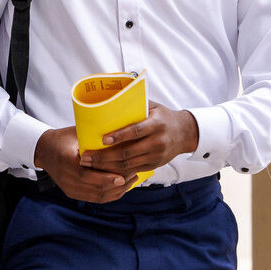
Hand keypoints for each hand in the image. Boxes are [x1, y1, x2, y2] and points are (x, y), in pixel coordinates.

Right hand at [35, 126, 133, 203]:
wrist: (44, 150)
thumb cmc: (64, 138)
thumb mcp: (77, 134)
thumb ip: (94, 138)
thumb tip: (120, 134)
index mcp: (66, 160)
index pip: (87, 174)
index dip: (106, 177)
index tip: (123, 175)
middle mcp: (65, 177)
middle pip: (95, 187)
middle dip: (116, 185)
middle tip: (132, 176)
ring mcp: (68, 187)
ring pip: (97, 196)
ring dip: (115, 191)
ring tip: (130, 181)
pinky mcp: (72, 193)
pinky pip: (94, 198)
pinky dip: (109, 195)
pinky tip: (120, 188)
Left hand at [81, 102, 199, 178]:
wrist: (185, 133)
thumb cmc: (163, 117)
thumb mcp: (153, 107)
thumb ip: (134, 105)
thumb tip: (109, 98)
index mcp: (157, 124)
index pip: (136, 131)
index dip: (119, 136)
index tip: (103, 139)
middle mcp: (157, 142)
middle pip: (128, 152)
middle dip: (104, 156)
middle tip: (85, 157)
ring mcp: (156, 156)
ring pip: (127, 165)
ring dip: (106, 166)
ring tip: (89, 164)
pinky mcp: (154, 165)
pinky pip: (132, 171)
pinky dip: (116, 171)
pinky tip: (102, 170)